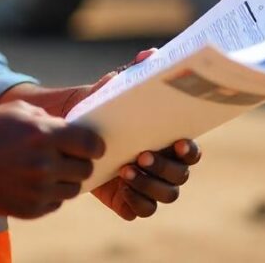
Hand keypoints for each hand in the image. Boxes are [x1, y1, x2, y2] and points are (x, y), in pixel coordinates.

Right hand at [0, 100, 105, 218]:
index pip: (91, 144)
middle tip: (66, 157)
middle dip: (79, 161)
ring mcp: (38, 189)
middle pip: (85, 169)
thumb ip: (48, 118)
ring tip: (48, 170)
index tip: (91, 146)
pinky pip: (56, 203)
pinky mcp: (31, 209)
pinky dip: (50, 194)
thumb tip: (70, 127)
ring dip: (66, 179)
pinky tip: (33, 182)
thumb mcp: (17, 111)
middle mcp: (45, 164)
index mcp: (44, 134)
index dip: (95, 145)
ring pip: (73, 189)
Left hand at [71, 48, 201, 220]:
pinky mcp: (130, 201)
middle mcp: (165, 166)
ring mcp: (150, 186)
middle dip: (164, 167)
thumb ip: (133, 72)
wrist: (73, 133)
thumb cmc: (103, 108)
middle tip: (141, 155)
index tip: (178, 142)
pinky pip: (143, 210)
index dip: (190, 150)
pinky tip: (121, 188)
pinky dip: (137, 201)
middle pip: (181, 176)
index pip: (191, 151)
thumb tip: (151, 54)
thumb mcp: (114, 89)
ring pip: (166, 195)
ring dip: (150, 185)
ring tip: (125, 170)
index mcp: (168, 141)